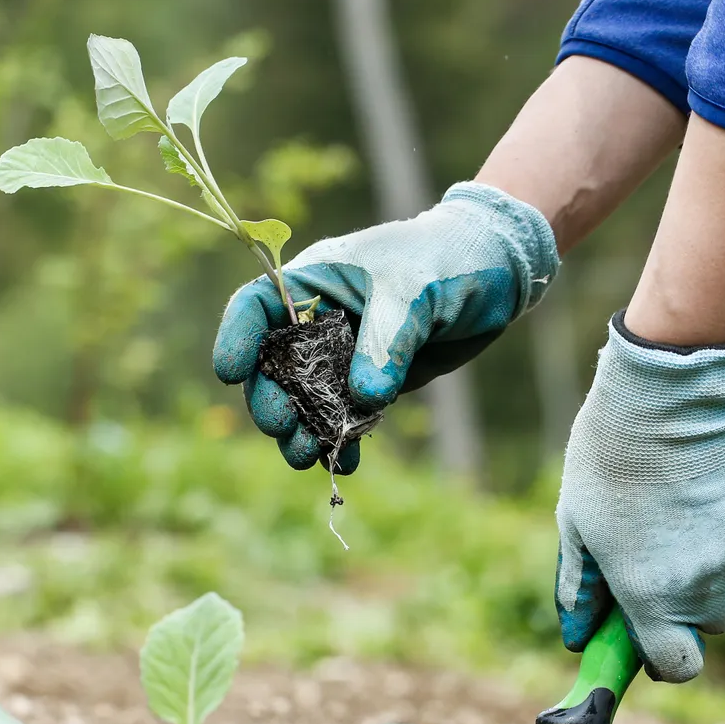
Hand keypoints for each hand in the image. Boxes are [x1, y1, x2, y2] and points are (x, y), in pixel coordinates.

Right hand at [212, 182, 558, 470]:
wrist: (495, 272)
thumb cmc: (448, 258)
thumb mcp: (414, 291)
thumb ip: (385, 342)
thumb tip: (364, 398)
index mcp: (314, 282)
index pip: (255, 307)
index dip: (235, 338)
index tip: (229, 374)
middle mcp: (318, 322)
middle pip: (271, 367)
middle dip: (270, 400)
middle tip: (282, 425)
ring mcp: (342, 356)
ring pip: (304, 402)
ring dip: (301, 431)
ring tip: (307, 456)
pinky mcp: (372, 383)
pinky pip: (345, 419)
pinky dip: (342, 442)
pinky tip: (346, 464)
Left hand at [555, 316, 724, 681]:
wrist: (667, 393)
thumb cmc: (608, 457)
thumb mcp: (575, 523)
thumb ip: (581, 586)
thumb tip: (581, 632)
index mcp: (652, 594)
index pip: (679, 665)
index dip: (665, 657)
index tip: (649, 636)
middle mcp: (704, 582)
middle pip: (710, 622)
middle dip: (686, 607)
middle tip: (655, 565)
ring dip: (703, 560)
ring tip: (668, 506)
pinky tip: (695, 484)